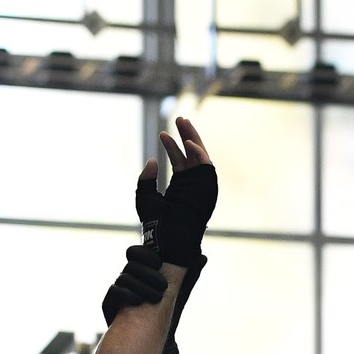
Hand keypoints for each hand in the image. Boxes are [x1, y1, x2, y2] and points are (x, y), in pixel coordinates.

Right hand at [99, 241, 190, 353]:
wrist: (154, 343)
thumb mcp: (179, 295)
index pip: (136, 253)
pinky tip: (138, 302)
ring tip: (157, 298)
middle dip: (148, 273)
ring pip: (123, 278)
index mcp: (140, 272)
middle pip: (131, 265)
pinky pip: (114, 293)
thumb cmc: (166, 315)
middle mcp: (126, 279)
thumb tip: (203, 257)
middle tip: (164, 286)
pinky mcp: (109, 304)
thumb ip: (188, 277)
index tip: (159, 262)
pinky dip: (126, 295)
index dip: (144, 254)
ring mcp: (117, 291)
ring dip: (140, 286)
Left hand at [139, 116, 216, 266]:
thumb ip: (146, 178)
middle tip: (180, 119)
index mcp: (181, 187)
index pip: (179, 160)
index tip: (162, 134)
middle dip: (187, 135)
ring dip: (194, 138)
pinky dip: (199, 152)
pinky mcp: (208, 186)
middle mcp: (193, 184)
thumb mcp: (145, 195)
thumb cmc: (157, 222)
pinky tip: (188, 142)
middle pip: (192, 154)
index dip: (172, 146)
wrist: (169, 235)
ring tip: (183, 122)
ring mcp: (201, 184)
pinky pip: (206, 166)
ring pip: (201, 155)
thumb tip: (153, 160)